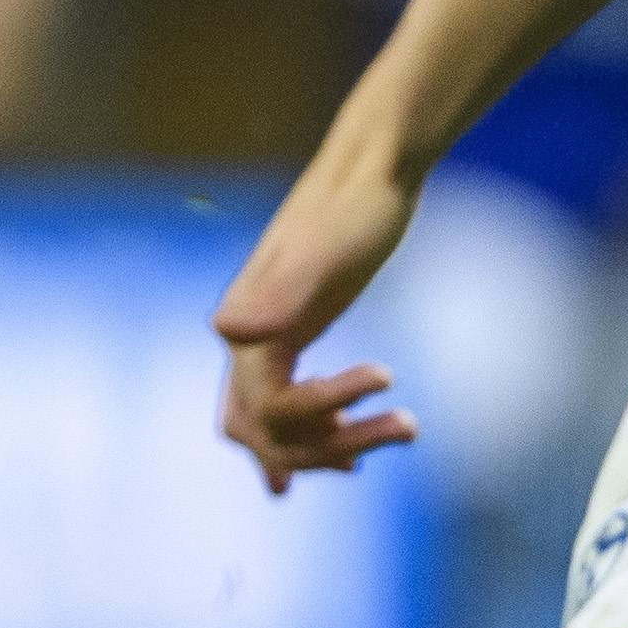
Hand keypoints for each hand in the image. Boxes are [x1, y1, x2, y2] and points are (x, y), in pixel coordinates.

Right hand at [212, 153, 419, 494]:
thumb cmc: (356, 207)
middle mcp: (248, 335)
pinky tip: (346, 458)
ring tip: (403, 432)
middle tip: (395, 434)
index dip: (325, 414)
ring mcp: (269, 335)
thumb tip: (225, 330)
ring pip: (276, 423)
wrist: (372, 169)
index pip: (267, 410)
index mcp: (247, 322)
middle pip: (262, 430)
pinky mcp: (295, 329)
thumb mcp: (326, 252)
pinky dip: (312, 438)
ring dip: (330, 445)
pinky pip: (286, 404)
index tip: (389, 377)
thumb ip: (277, 292)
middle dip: (320, 448)